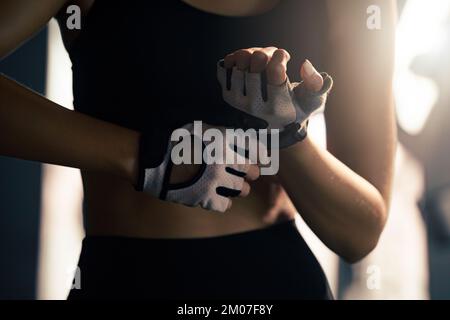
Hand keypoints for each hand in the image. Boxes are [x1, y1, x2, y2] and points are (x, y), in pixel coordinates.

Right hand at [137, 122, 259, 211]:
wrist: (153, 160)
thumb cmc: (175, 141)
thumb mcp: (201, 128)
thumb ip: (224, 133)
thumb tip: (244, 137)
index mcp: (224, 142)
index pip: (255, 149)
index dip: (261, 155)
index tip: (262, 159)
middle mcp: (224, 162)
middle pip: (252, 171)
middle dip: (250, 172)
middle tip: (247, 174)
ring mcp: (216, 182)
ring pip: (242, 190)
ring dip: (240, 188)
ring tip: (233, 187)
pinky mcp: (206, 199)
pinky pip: (226, 205)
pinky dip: (225, 202)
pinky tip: (220, 198)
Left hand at [217, 47, 332, 147]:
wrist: (271, 126)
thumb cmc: (295, 108)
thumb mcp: (311, 100)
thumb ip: (315, 84)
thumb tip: (306, 65)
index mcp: (279, 109)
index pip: (275, 73)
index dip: (279, 57)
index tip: (283, 55)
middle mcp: (256, 108)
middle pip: (256, 62)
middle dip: (267, 52)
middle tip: (272, 57)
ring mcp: (238, 103)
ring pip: (240, 61)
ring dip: (251, 52)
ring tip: (260, 60)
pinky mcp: (226, 96)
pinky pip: (226, 66)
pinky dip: (235, 58)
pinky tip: (246, 64)